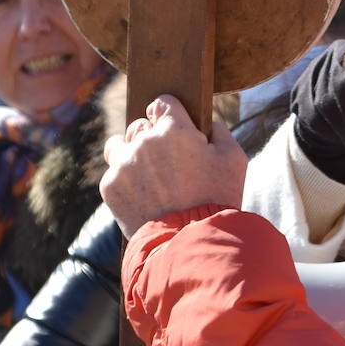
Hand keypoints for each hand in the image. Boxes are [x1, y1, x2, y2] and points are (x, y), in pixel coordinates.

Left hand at [101, 95, 247, 238]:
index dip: (171, 115)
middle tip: (168, 161)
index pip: (163, 102)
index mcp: (174, 128)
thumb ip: (219, 131)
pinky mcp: (110, 187)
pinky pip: (114, 174)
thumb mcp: (234, 159)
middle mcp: (144, 140)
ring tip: (149, 176)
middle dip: (152, 137)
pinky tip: (144, 197)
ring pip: (120, 146)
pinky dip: (125, 182)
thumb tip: (206, 124)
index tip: (175, 128)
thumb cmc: (218, 199)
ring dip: (131, 154)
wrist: (190, 243)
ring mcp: (124, 164)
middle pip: (140, 125)